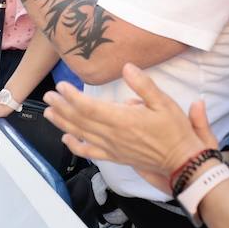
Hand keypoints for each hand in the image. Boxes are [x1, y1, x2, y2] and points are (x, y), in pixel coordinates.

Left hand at [43, 64, 217, 191]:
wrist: (181, 160)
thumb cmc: (174, 130)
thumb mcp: (164, 102)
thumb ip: (143, 85)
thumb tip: (127, 67)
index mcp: (122, 119)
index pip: (89, 107)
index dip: (72, 97)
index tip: (61, 86)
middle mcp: (112, 135)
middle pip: (80, 120)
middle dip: (61, 107)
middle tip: (48, 96)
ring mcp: (111, 147)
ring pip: (81, 134)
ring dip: (62, 123)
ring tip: (48, 113)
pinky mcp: (114, 156)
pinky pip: (90, 152)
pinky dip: (75, 145)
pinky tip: (66, 138)